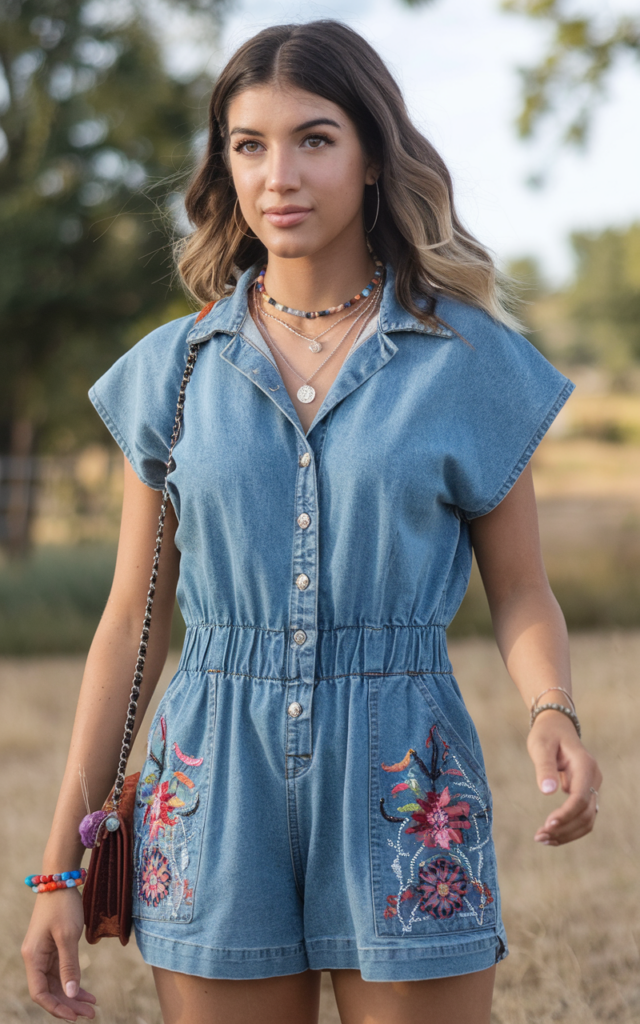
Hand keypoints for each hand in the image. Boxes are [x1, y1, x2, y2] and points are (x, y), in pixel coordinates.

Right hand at [21, 889, 96, 1020]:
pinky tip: (86, 991)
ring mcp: (43, 953)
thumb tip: (71, 994)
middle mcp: (35, 958)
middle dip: (69, 1004)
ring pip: (56, 983)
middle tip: (91, 1014)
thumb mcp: (68, 936)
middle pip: (49, 991)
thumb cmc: (63, 906)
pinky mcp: (52, 947)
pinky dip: (73, 981)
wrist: (61, 879)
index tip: (75, 1016)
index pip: (39, 993)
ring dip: (73, 995)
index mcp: (33, 957)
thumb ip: (69, 965)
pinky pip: (61, 971)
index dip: (56, 1007)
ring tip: (92, 1006)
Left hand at [527, 709, 601, 845]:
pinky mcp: (587, 793)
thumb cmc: (547, 735)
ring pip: (587, 819)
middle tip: (538, 837)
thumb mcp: (540, 746)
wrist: (557, 727)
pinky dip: (569, 828)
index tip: (547, 825)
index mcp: (585, 765)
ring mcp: (593, 787)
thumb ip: (544, 767)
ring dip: (567, 833)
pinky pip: (583, 816)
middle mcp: (593, 778)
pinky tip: (551, 834)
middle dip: (564, 829)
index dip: (566, 814)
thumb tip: (547, 792)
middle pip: (586, 813)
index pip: (580, 797)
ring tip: (542, 839)